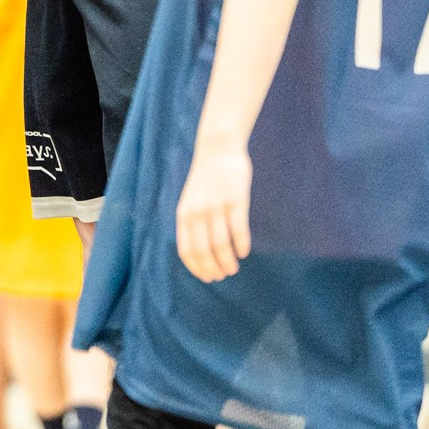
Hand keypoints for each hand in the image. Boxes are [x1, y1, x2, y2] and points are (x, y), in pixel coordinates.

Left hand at [175, 140, 253, 281]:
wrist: (218, 150)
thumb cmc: (206, 179)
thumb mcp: (191, 201)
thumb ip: (193, 223)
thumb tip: (201, 251)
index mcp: (184, 214)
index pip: (186, 250)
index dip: (197, 267)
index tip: (207, 278)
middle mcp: (197, 213)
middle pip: (203, 251)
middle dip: (213, 269)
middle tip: (223, 276)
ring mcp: (216, 207)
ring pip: (221, 244)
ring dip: (228, 261)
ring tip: (234, 268)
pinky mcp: (236, 200)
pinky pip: (238, 229)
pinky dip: (241, 245)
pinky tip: (244, 253)